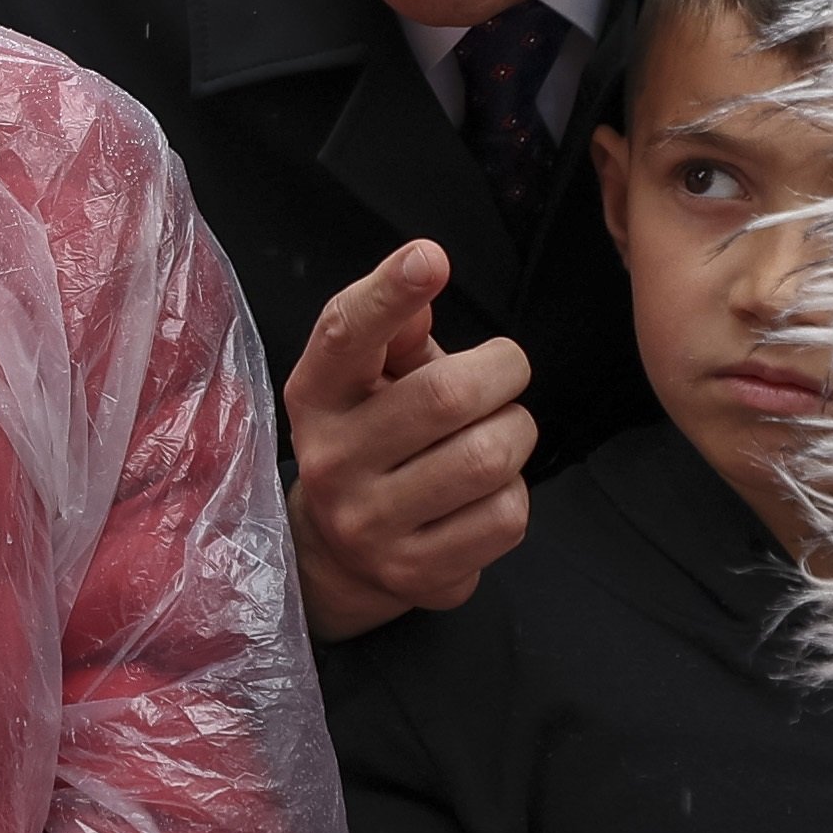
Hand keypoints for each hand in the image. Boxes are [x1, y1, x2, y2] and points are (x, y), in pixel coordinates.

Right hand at [283, 238, 530, 638]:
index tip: (430, 259)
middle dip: (502, 372)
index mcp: (317, 395)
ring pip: (490, 457)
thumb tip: (423, 277)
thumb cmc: (371, 439)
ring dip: (515, 434)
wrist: (336, 556)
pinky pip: (506, 516)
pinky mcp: (413, 573)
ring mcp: (369, 524)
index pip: (348, 334)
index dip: (390, 293)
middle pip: (448, 394)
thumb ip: (393, 328)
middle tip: (504, 375)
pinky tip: (485, 492)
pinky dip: (514, 494)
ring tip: (495, 434)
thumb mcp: (366, 379)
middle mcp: (332, 460)